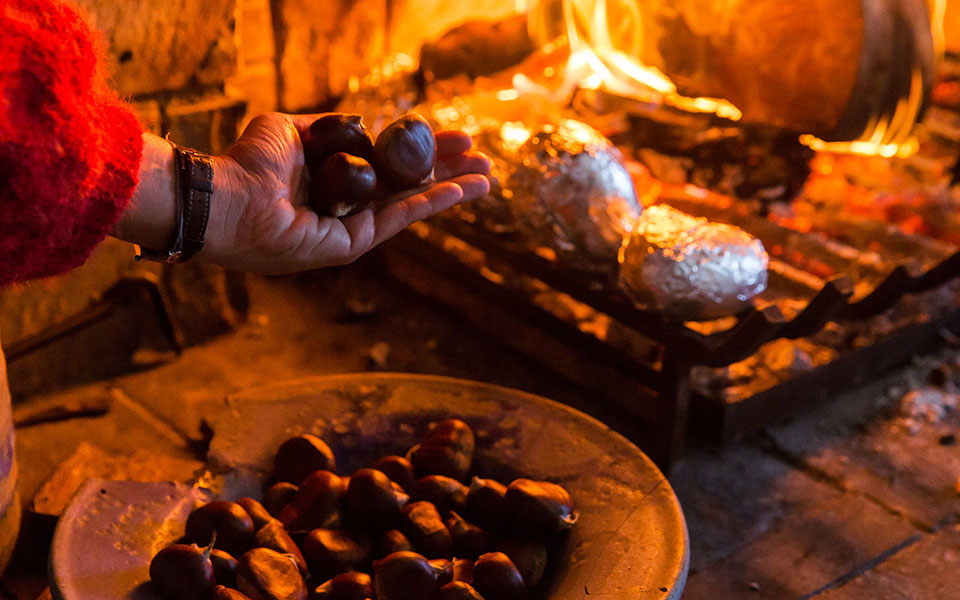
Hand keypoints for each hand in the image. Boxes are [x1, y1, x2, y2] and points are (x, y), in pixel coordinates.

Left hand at [199, 112, 489, 273]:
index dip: (421, 152)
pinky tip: (459, 189)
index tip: (451, 137)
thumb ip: (328, 128)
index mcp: (334, 183)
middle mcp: (347, 208)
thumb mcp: (291, 130)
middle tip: (481, 159)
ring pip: (412, 204)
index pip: (388, 167)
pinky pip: (398, 218)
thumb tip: (360, 123)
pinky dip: (431, 203)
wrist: (227, 197)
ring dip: (451, 189)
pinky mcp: (351, 245)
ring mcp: (351, 229)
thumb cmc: (250, 163)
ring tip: (486, 176)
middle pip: (408, 186)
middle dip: (446, 171)